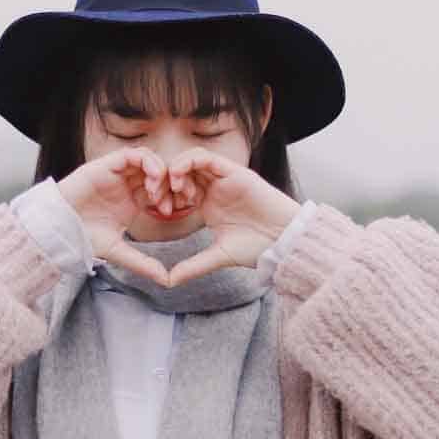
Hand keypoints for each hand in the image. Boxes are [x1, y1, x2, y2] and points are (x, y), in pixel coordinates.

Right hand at [55, 147, 173, 284]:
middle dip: (170, 184)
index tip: (177, 210)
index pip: (161, 190)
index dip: (172, 196)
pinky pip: (134, 154)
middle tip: (173, 200)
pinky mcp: (107, 164)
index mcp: (132, 201)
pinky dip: (148, 162)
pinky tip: (152, 179)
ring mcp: (118, 174)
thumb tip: (165, 281)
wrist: (59, 227)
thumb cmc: (83, 237)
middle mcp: (127, 185)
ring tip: (158, 192)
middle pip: (158, 173)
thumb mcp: (118, 251)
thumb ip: (142, 263)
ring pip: (149, 160)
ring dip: (160, 172)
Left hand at [159, 147, 300, 286]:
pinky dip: (188, 163)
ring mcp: (224, 178)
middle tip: (156, 197)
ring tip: (168, 188)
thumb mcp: (218, 256)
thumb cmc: (257, 248)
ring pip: (191, 160)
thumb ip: (193, 265)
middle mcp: (215, 188)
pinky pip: (206, 157)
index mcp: (208, 204)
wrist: (283, 241)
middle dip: (164, 181)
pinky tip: (179, 179)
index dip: (164, 196)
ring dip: (174, 169)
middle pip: (181, 172)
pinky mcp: (234, 171)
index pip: (179, 190)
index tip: (156, 211)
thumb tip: (169, 281)